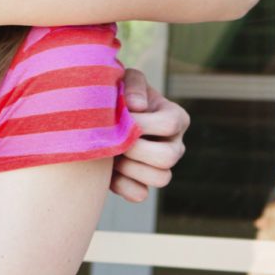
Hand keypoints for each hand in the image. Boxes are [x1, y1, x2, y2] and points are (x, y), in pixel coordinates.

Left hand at [112, 69, 189, 201]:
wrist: (99, 117)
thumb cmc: (117, 94)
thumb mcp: (124, 80)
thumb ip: (133, 84)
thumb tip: (136, 106)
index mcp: (175, 117)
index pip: (170, 124)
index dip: (141, 123)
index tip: (119, 118)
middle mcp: (175, 144)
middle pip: (169, 157)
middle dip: (135, 149)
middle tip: (113, 141)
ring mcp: (162, 167)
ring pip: (161, 179)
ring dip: (129, 168)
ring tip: (111, 155)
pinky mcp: (144, 183)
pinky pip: (140, 194)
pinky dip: (121, 185)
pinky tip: (108, 171)